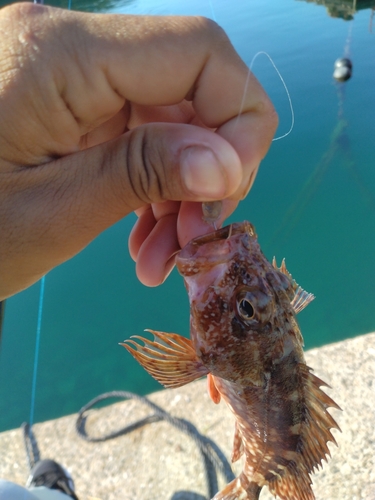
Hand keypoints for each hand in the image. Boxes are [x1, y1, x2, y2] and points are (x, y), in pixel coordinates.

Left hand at [0, 3, 276, 299]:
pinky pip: (141, 132)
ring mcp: (71, 73)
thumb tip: (227, 163)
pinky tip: (145, 234)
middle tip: (194, 240)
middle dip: (210, 168)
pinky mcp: (72, 102)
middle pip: (192, 85)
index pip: (199, 51)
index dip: (239, 119)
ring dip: (182, 188)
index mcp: (60, 56)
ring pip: (172, 117)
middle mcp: (70, 45)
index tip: (229, 193)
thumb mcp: (52, 213)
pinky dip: (155, 185)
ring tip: (163, 255)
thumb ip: (141, 173)